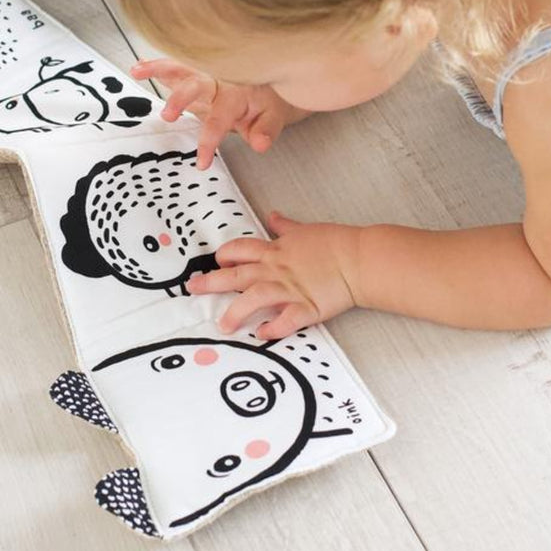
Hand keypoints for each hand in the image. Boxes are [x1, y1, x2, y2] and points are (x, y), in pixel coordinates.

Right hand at [129, 57, 307, 169]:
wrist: (271, 81)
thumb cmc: (265, 103)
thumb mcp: (273, 119)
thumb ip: (266, 131)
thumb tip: (259, 143)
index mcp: (237, 94)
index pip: (220, 119)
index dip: (209, 141)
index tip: (201, 162)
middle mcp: (218, 79)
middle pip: (196, 83)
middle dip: (180, 98)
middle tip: (168, 116)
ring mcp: (204, 73)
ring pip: (181, 67)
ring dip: (158, 68)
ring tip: (137, 71)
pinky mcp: (194, 72)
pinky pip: (175, 66)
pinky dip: (156, 65)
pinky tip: (139, 65)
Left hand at [186, 210, 361, 338]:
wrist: (358, 258)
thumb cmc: (334, 242)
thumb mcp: (305, 229)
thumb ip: (285, 226)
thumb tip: (273, 216)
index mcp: (276, 250)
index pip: (241, 250)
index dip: (225, 255)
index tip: (217, 262)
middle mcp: (276, 270)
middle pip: (236, 275)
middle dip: (211, 282)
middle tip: (193, 288)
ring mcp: (289, 289)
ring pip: (253, 299)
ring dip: (235, 312)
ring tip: (222, 325)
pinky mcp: (305, 308)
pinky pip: (284, 321)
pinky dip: (272, 329)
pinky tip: (261, 334)